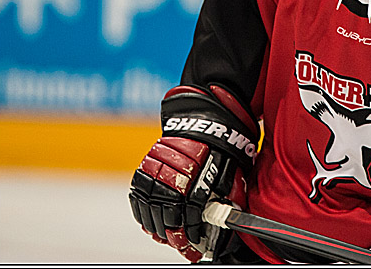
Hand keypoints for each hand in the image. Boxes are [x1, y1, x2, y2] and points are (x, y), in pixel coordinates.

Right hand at [129, 84, 258, 261]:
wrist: (205, 120)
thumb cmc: (223, 149)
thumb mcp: (232, 173)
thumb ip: (228, 198)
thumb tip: (229, 222)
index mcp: (194, 179)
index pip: (187, 218)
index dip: (189, 238)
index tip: (192, 250)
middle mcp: (171, 176)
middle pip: (165, 217)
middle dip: (173, 236)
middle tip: (180, 245)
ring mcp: (155, 172)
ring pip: (149, 210)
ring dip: (157, 228)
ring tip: (167, 237)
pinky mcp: (144, 168)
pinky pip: (138, 198)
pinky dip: (144, 214)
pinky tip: (152, 223)